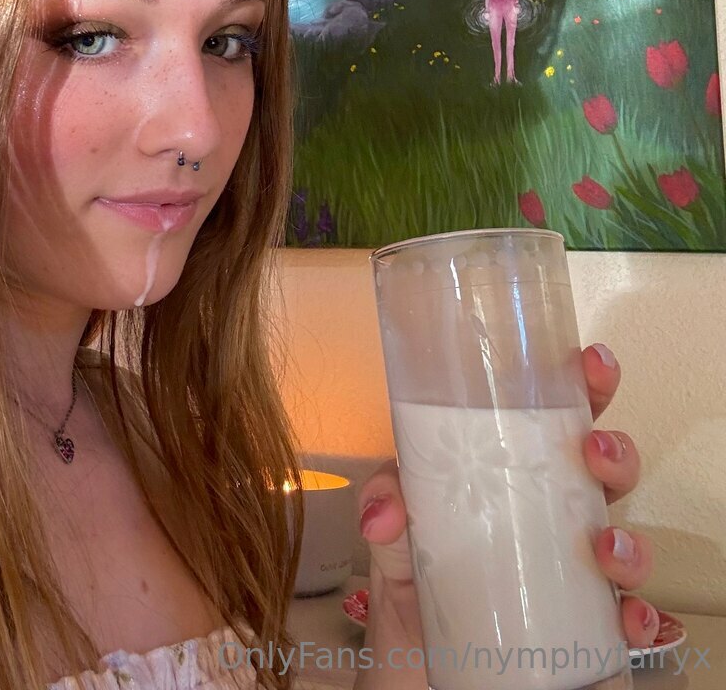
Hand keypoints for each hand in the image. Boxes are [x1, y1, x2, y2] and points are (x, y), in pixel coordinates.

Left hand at [358, 342, 656, 647]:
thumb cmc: (417, 579)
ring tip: (604, 544)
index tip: (589, 362)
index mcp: (516, 469)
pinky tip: (628, 616)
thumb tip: (384, 513)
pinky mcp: (586, 625)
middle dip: (615, 450)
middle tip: (594, 448)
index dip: (585, 383)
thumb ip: (385, 502)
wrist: (417, 663)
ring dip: (629, 538)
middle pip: (605, 469)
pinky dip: (638, 617)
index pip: (559, 415)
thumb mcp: (392, 530)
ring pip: (627, 541)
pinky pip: (628, 620)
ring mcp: (575, 569)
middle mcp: (555, 513)